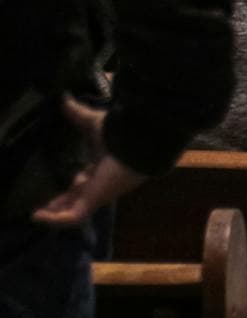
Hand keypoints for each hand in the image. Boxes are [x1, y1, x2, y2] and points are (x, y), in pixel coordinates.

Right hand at [31, 97, 148, 227]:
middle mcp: (102, 182)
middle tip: (40, 205)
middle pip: (79, 198)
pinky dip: (56, 219)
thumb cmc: (120, 132)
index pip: (88, 180)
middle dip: (61, 202)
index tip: (61, 182)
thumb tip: (64, 98)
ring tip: (36, 214)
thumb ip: (78, 113)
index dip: (74, 184)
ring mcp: (98, 194)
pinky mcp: (95, 200)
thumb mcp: (93, 123)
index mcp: (104, 167)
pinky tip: (38, 216)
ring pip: (75, 211)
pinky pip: (73, 217)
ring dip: (56, 213)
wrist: (140, 142)